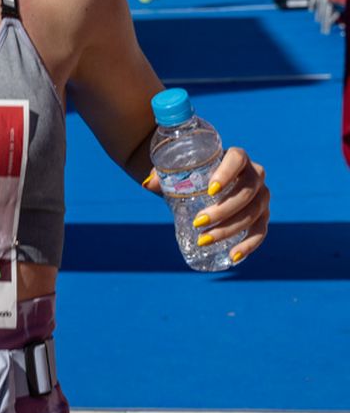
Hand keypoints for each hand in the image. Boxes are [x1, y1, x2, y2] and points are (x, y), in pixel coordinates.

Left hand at [146, 147, 268, 262]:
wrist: (206, 178)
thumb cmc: (192, 170)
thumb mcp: (179, 168)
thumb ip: (162, 173)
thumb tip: (148, 184)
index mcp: (237, 156)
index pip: (237, 159)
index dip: (227, 174)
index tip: (210, 190)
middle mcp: (255, 174)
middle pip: (246, 192)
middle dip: (223, 210)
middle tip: (198, 222)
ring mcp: (262, 196)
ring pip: (253, 213)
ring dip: (230, 229)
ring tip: (204, 240)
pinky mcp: (263, 215)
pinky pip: (261, 231)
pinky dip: (249, 245)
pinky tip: (233, 256)